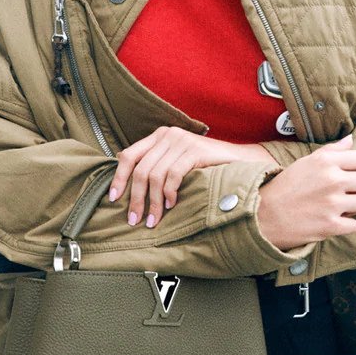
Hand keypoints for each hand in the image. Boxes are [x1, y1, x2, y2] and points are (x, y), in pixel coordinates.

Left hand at [109, 126, 271, 228]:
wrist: (241, 160)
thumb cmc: (207, 167)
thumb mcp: (177, 163)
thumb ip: (157, 168)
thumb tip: (131, 193)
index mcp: (158, 136)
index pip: (128, 155)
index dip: (118, 178)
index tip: (114, 200)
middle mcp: (167, 135)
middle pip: (140, 169)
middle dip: (135, 198)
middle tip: (135, 220)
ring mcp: (181, 141)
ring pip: (154, 175)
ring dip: (153, 202)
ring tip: (154, 220)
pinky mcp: (194, 150)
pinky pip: (173, 175)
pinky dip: (169, 193)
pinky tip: (172, 205)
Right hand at [256, 134, 355, 250]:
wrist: (263, 215)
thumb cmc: (285, 187)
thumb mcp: (305, 162)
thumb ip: (331, 151)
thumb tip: (351, 140)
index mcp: (326, 161)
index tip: (351, 174)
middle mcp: (332, 179)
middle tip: (344, 193)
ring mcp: (333, 203)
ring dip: (353, 207)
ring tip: (337, 207)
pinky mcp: (331, 225)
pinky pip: (354, 225)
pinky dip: (344, 225)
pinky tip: (330, 220)